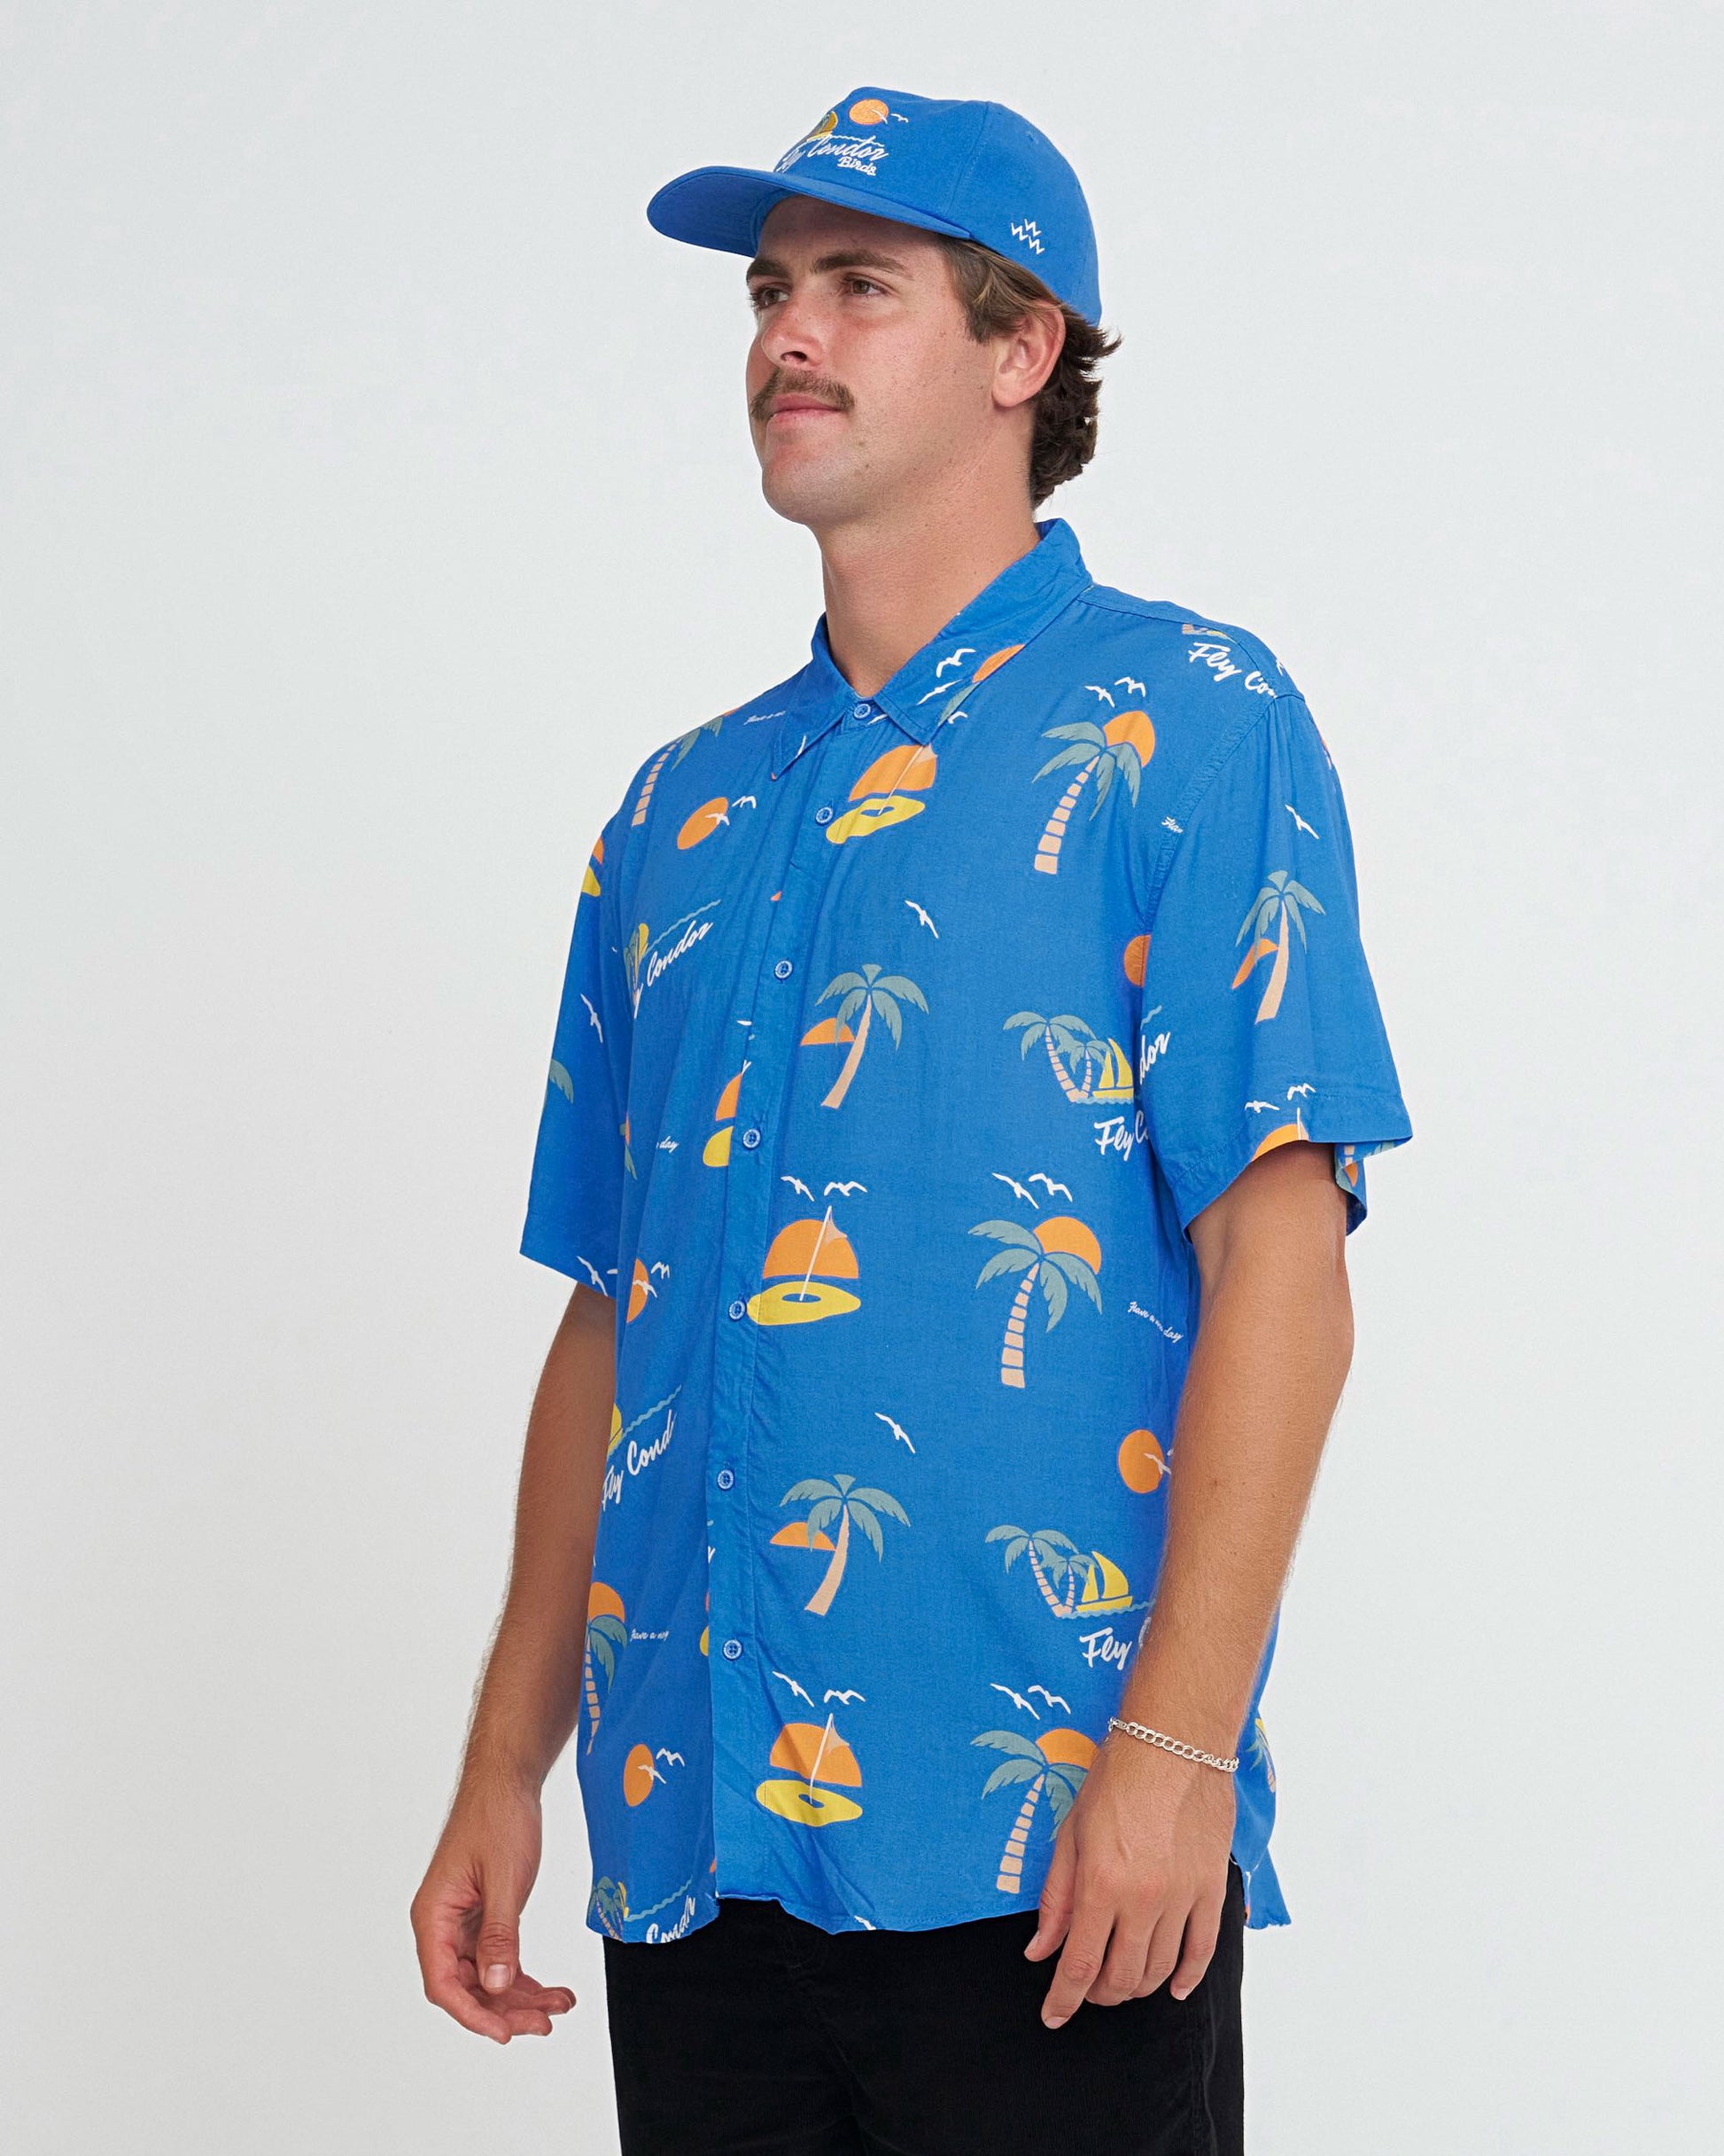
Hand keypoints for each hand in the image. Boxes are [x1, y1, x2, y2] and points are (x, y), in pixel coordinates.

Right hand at [411, 1778, 576, 2043]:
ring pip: (486, 1976)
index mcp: (432, 1916)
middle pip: (466, 1986)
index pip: (443, 1983)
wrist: (508, 1780)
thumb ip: (500, 1934)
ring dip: (520, 1996)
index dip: (472, 2013)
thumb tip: (497, 1984)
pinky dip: (524, 1976)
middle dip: (506, 2009)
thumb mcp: (504, 1878)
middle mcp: (442, 1924)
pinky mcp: (484, 1916)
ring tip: (558, 2007)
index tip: (504, 2032)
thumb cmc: (497, 1817)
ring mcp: (463, 1922)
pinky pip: (499, 1958)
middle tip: (544, 2023)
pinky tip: (551, 1989)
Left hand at [1022, 1732, 1235, 2027]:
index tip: (1054, 2016)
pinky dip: (1187, 1977)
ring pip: (1159, 1971)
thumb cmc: (1115, 1780)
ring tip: (1120, 1983)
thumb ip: (1055, 1899)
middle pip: (1121, 1976)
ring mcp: (1182, 1898)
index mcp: (1101, 1884)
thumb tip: (1039, 1951)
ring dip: (1136, 1987)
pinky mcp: (1212, 1889)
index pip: (1079, 1964)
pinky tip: (1173, 1987)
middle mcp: (1143, 1900)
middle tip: (1086, 1990)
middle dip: (1098, 1994)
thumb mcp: (1070, 1835)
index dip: (1064, 1999)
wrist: (1173, 1743)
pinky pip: (1203, 1951)